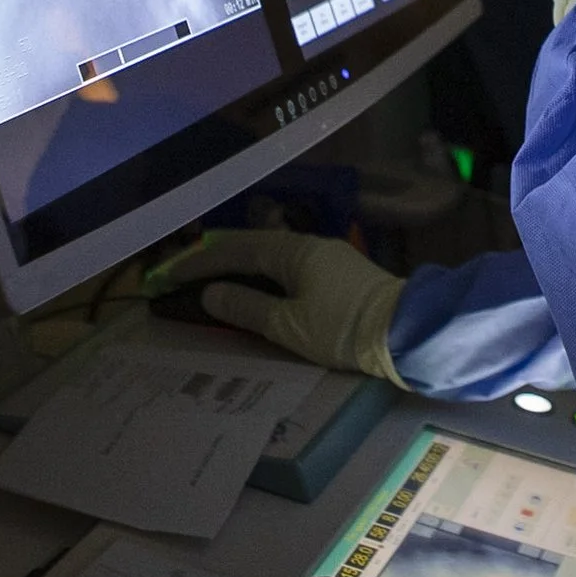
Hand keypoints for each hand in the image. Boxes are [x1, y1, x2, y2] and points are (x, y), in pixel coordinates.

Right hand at [145, 230, 405, 385]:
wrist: (406, 332)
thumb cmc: (342, 328)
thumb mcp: (287, 325)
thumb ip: (247, 308)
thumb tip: (211, 293)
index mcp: (293, 251)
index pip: (236, 252)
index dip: (200, 264)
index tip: (170, 275)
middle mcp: (309, 244)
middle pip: (255, 246)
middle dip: (218, 260)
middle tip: (186, 272)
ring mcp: (329, 256)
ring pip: (274, 255)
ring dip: (243, 265)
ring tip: (216, 279)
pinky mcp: (342, 273)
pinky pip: (291, 266)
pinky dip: (266, 274)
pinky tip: (259, 286)